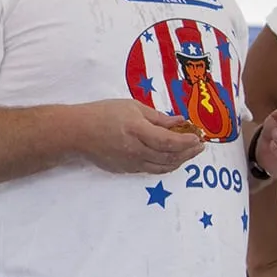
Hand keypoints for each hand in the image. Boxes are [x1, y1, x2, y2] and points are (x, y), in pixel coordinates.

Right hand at [74, 100, 206, 174]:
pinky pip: (151, 169)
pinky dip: (165, 165)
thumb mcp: (131, 107)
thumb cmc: (102, 113)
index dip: (187, 141)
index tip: (199, 137)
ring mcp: (130, 162)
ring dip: (179, 161)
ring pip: (162, 167)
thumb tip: (179, 121)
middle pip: (169, 157)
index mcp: (137, 130)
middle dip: (189, 152)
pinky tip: (170, 159)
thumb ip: (157, 117)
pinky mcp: (125, 169)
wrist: (77, 132)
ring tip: (188, 154)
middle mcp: (135, 149)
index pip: (169, 141)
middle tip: (200, 146)